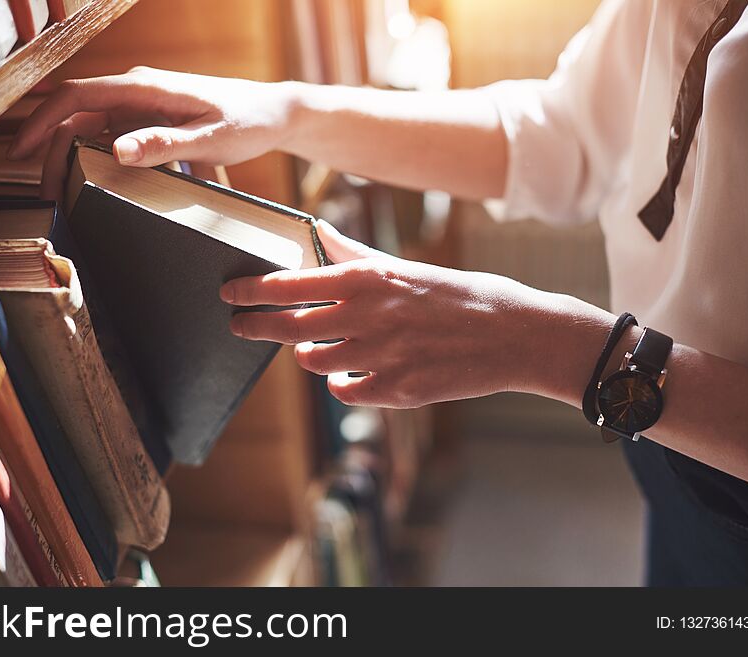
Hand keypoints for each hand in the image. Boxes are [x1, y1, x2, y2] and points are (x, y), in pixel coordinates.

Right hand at [8, 67, 297, 200]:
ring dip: (73, 158)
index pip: (78, 97)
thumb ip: (163, 144)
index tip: (21, 152)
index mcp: (145, 88)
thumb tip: (115, 151)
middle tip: (44, 192)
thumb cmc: (246, 122)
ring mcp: (144, 105)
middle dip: (52, 151)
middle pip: (78, 117)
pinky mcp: (153, 120)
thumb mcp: (208, 138)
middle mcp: (138, 91)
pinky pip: (115, 137)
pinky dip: (98, 158)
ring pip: (93, 128)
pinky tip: (93, 183)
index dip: (44, 122)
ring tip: (61, 193)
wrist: (273, 113)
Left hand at [220, 222, 560, 407]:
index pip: (289, 284)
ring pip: (313, 361)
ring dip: (308, 354)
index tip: (231, 293)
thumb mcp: (405, 267)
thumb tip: (317, 233)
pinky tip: (354, 372)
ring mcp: (380, 357)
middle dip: (254, 326)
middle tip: (239, 325)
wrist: (516, 336)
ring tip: (316, 347)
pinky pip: (344, 391)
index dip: (251, 291)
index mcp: (368, 279)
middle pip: (288, 327)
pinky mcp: (396, 392)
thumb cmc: (461, 295)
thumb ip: (354, 255)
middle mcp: (366, 317)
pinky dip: (342, 383)